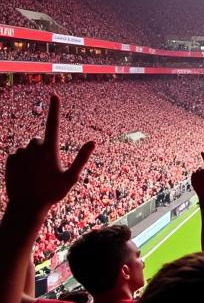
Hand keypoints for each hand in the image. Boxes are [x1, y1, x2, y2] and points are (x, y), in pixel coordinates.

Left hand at [5, 96, 93, 216]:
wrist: (26, 207)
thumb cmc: (52, 193)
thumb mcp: (71, 177)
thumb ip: (82, 158)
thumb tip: (93, 141)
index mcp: (50, 150)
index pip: (53, 124)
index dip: (55, 109)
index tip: (54, 95)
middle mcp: (34, 148)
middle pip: (40, 140)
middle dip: (43, 148)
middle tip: (47, 168)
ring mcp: (20, 153)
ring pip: (28, 148)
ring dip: (32, 156)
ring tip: (35, 175)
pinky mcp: (10, 159)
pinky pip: (18, 155)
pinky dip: (22, 162)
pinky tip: (25, 176)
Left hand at [190, 152, 203, 203]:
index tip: (202, 152)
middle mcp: (200, 172)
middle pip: (202, 169)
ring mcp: (195, 176)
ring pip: (197, 172)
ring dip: (199, 175)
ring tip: (202, 182)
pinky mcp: (192, 179)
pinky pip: (193, 175)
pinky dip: (196, 177)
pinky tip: (198, 182)